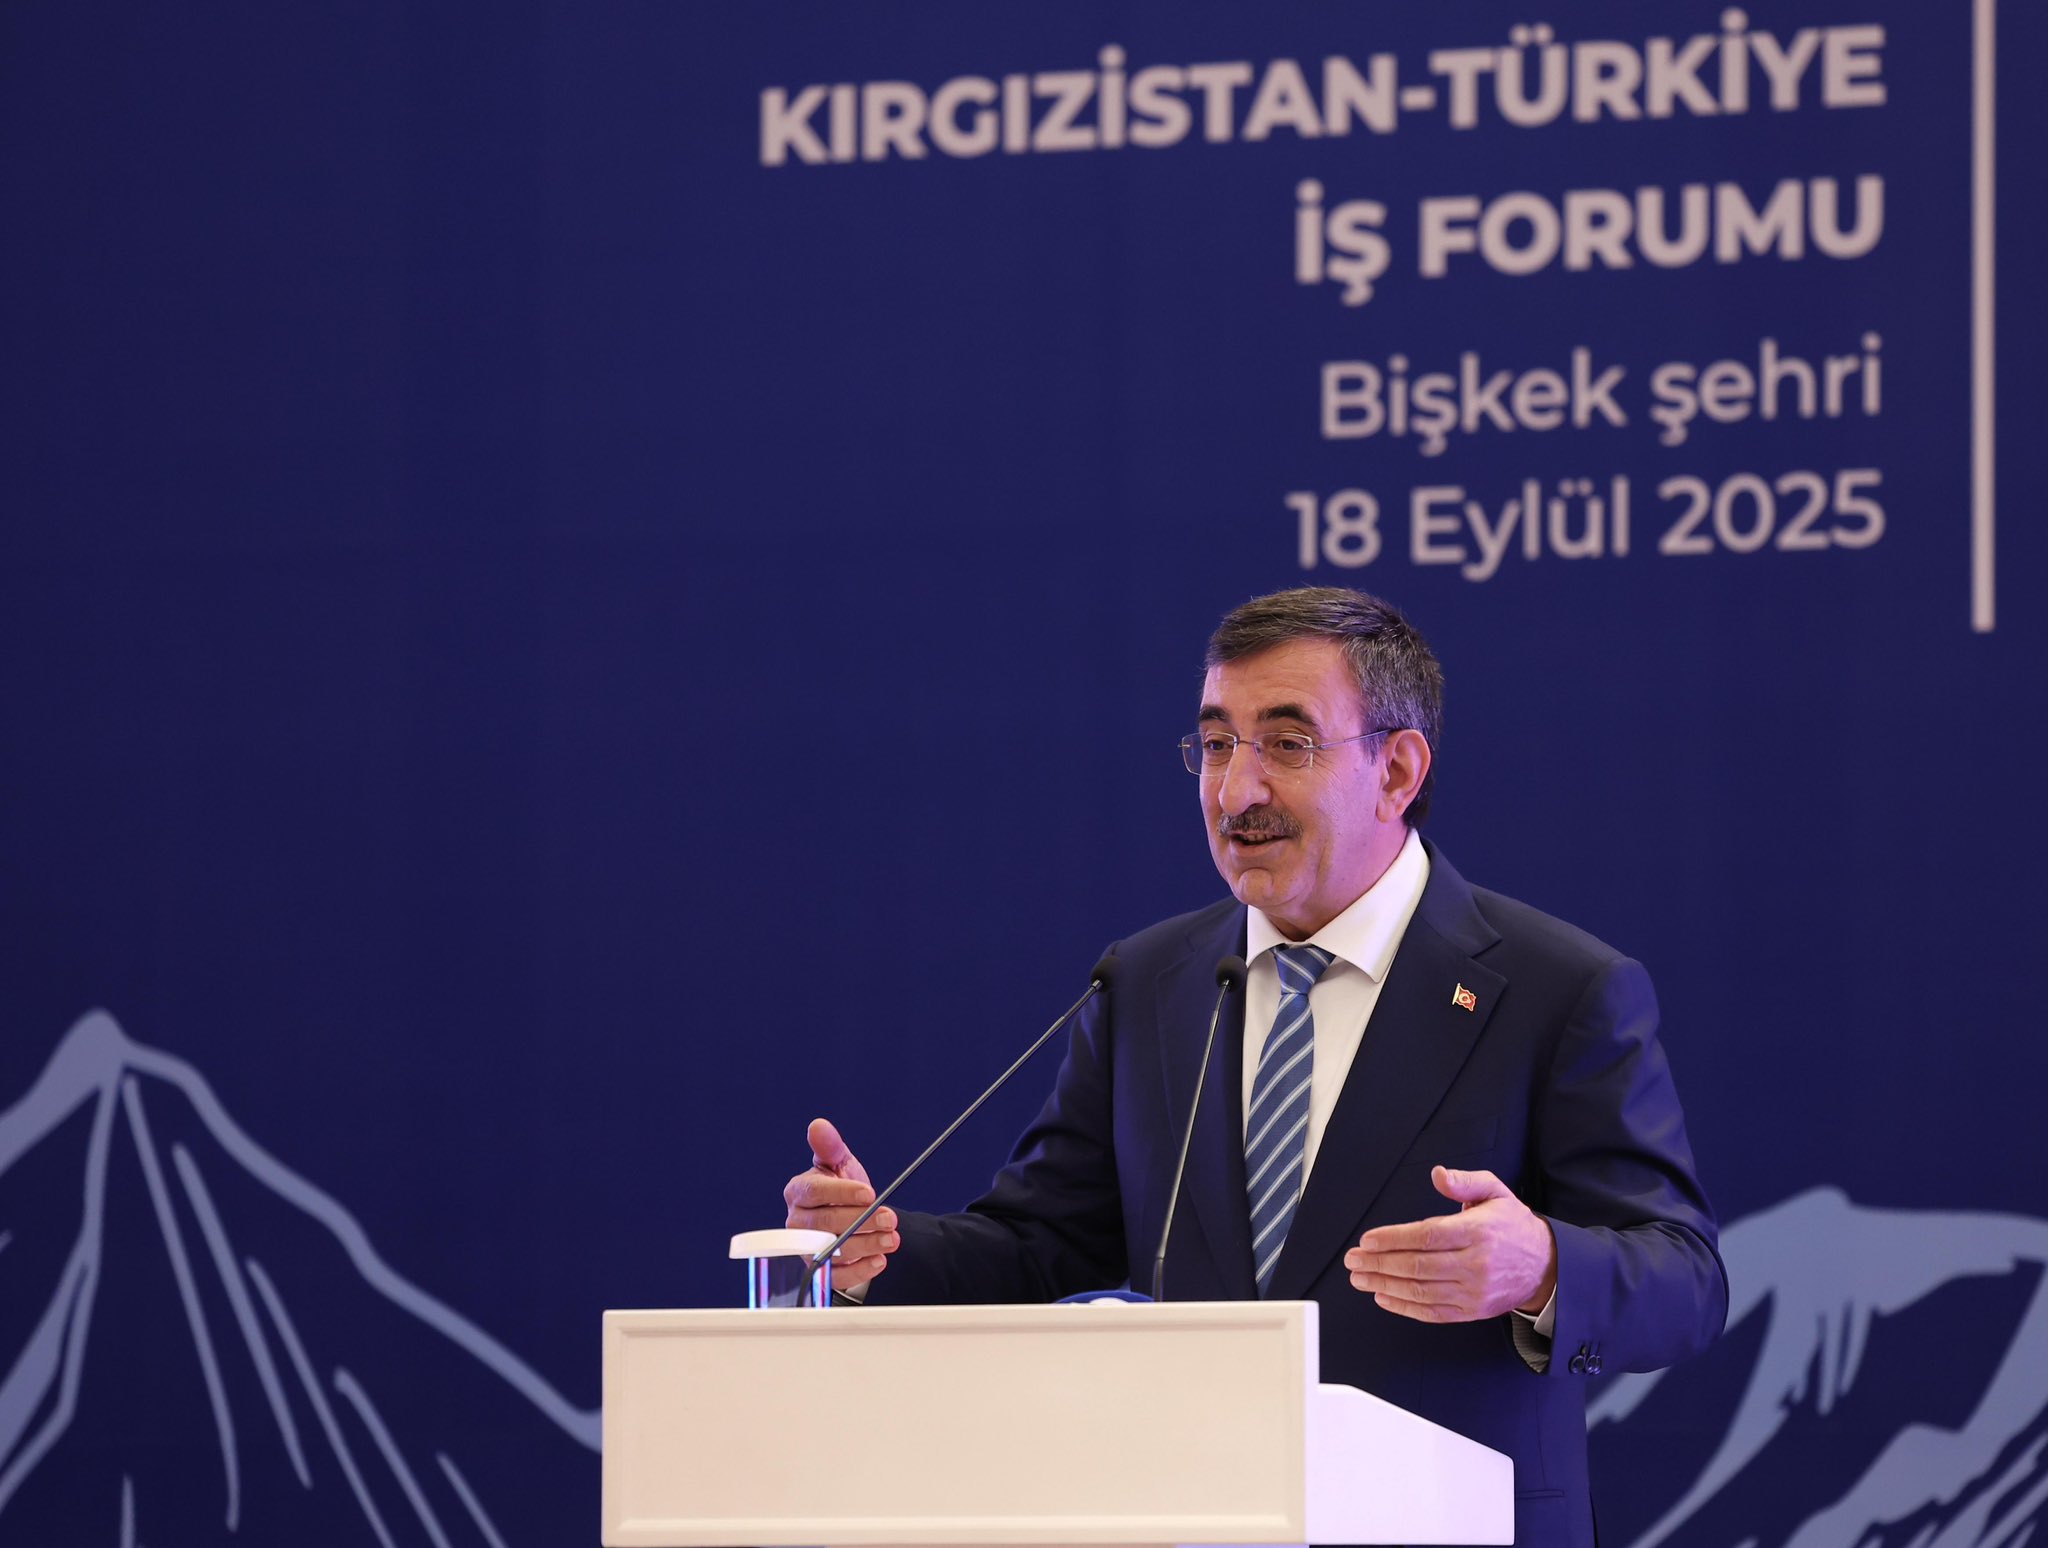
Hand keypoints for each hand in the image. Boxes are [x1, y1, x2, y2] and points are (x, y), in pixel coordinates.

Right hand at [783, 1118, 899, 1290]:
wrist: (848, 1218)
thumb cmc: (839, 1188)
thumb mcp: (838, 1163)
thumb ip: (830, 1146)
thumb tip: (819, 1126)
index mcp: (798, 1192)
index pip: (816, 1192)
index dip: (842, 1193)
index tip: (870, 1193)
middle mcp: (796, 1222)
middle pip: (826, 1224)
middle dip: (862, 1221)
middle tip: (890, 1219)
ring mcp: (805, 1249)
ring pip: (833, 1251)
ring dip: (866, 1246)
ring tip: (891, 1239)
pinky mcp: (819, 1272)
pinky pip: (837, 1277)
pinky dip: (860, 1271)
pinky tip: (880, 1260)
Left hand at [1343, 1166, 1556, 1322]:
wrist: (1545, 1266)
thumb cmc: (1512, 1224)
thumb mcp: (1495, 1191)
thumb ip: (1465, 1182)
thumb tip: (1438, 1175)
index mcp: (1478, 1232)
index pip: (1427, 1236)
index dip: (1393, 1239)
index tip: (1367, 1240)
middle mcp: (1475, 1264)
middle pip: (1418, 1266)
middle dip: (1379, 1264)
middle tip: (1352, 1260)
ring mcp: (1473, 1292)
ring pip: (1421, 1292)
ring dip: (1384, 1286)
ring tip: (1360, 1278)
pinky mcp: (1472, 1311)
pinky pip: (1432, 1313)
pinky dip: (1404, 1307)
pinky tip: (1383, 1297)